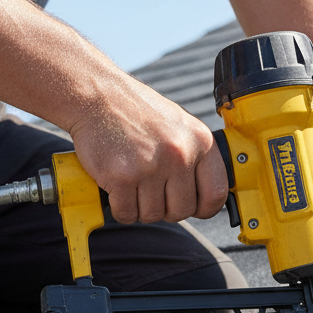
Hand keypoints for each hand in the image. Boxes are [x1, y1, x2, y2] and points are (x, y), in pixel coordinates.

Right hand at [66, 78, 228, 224]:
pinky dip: (120, 208)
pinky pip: (127, 213)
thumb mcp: (179, 126)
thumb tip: (203, 192)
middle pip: (181, 210)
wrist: (98, 96)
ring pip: (152, 215)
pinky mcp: (122, 177)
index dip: (203, 208)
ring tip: (132, 183)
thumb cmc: (137, 111)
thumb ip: (194, 156)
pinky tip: (117, 188)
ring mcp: (151, 167)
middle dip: (165, 208)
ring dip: (140, 207)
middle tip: (151, 192)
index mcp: (200, 141)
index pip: (215, 194)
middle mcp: (179, 155)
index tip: (192, 207)